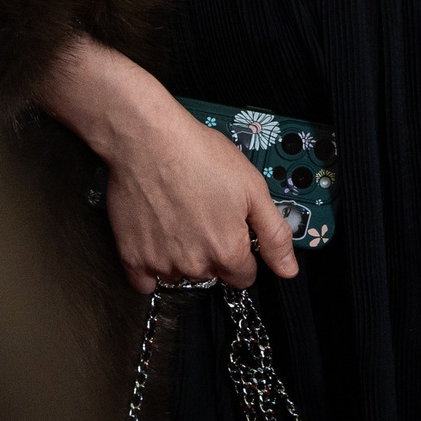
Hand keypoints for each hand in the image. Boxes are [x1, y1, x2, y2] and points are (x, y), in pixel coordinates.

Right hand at [38, 36, 300, 294]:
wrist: (149, 140)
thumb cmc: (199, 156)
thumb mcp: (253, 188)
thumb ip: (274, 234)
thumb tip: (288, 269)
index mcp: (227, 251)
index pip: (244, 277)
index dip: (243, 254)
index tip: (233, 231)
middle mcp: (194, 265)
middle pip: (212, 274)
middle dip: (213, 251)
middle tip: (205, 214)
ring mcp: (161, 264)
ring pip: (181, 275)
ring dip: (184, 256)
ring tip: (180, 216)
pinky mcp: (132, 258)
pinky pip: (146, 281)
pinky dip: (152, 266)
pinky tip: (157, 238)